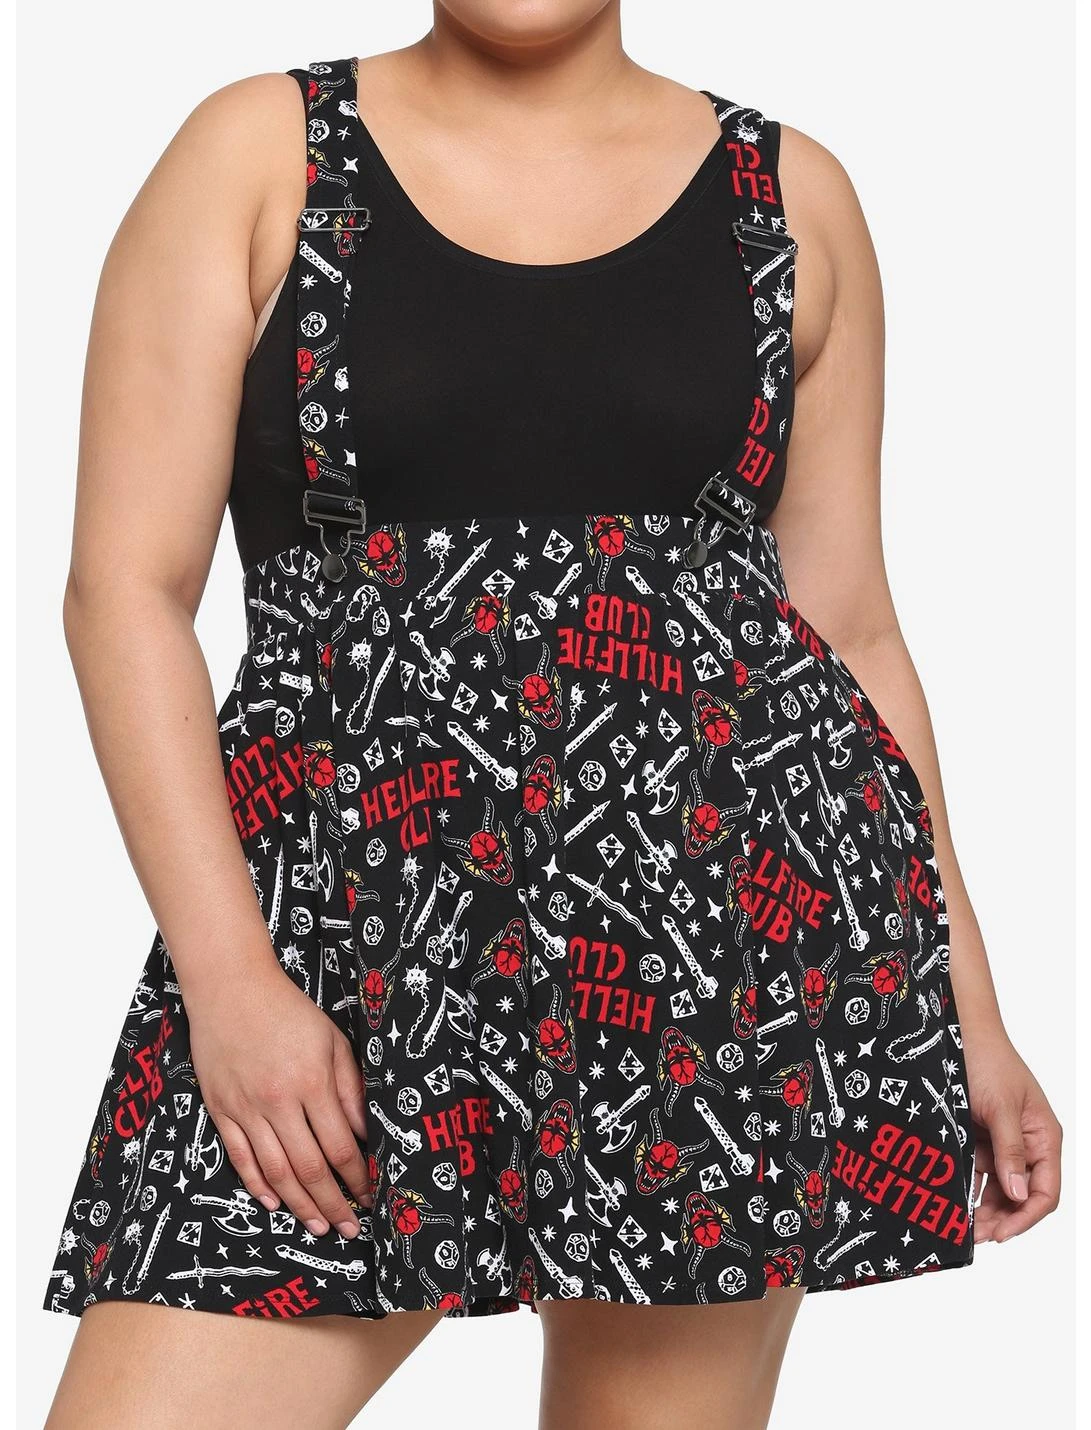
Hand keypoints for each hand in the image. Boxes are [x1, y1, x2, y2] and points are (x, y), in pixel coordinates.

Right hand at [186, 957, 372, 1238]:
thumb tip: (365, 1132)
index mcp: (312, 1082)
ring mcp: (246, 1109)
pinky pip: (240, 1157)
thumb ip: (349, 1088)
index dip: (357, 1178)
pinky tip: (275, 1203)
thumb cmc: (288, 1011)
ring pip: (275, 1172)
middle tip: (349, 1228)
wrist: (231, 989)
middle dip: (333, 1203)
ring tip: (318, 1227)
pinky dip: (257, 1185)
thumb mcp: (332, 1041)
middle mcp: (279, 1102)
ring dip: (299, 1205)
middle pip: (309, 1168)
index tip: (370, 1196)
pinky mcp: (221, 1110)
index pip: (341, 1146)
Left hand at [964, 1026, 1061, 1243]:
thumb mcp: (1002, 1107)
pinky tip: (953, 1200)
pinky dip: (967, 1187)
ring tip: (961, 1225)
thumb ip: (1010, 1151)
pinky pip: (976, 1171)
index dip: (1025, 1217)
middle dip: (1000, 1217)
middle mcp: (1026, 1144)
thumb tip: (1018, 1194)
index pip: (1044, 1191)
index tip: (1000, 1234)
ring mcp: (1002, 1142)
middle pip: (1020, 1195)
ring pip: (997, 1188)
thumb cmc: (988, 1060)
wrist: (958, 1031)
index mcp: (1043, 1137)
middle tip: (973, 1235)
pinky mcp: (978, 1137)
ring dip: (982, 1207)